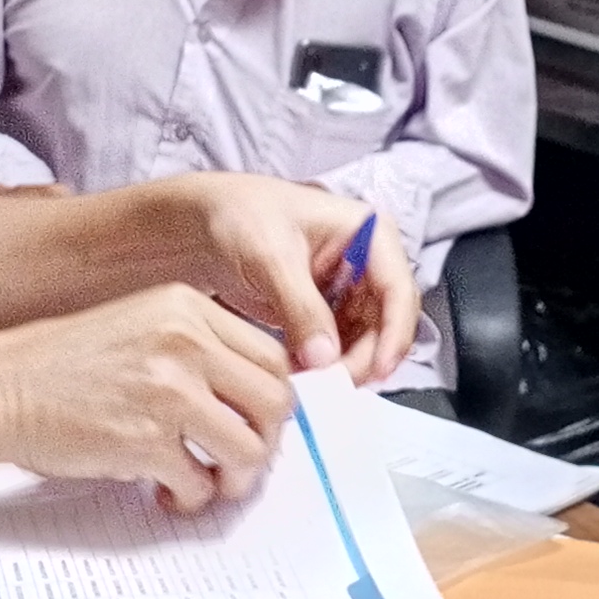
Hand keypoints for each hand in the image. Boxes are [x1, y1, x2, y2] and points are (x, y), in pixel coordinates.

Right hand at [0, 285, 297, 507]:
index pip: (273, 358)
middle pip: (275, 403)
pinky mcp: (145, 441)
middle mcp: (185, 342)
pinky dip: (190, 497)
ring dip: (235, 478)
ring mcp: (167, 391)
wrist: (0, 387)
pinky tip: (168, 491)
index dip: (274, 401)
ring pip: (248, 449)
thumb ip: (198, 347)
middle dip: (265, 443)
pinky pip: (199, 483)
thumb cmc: (63, 364)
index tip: (258, 423)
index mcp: (187, 307)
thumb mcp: (140, 324)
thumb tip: (254, 399)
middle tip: (241, 460)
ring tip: (210, 482)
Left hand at [166, 176, 419, 384]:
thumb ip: (301, 308)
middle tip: (334, 384)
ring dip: (344, 365)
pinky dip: (324, 364)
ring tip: (313, 382)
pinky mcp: (325, 310)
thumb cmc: (238, 214)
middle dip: (364, 357)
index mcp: (368, 232)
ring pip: (365, 340)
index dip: (394, 334)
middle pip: (386, 322)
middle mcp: (366, 261)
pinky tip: (301, 373)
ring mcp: (347, 287)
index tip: (377, 368)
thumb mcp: (271, 257)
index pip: (398, 289)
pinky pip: (338, 345)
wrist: (200, 221)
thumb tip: (325, 357)